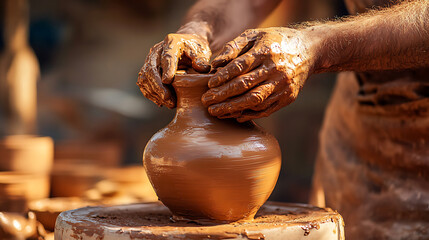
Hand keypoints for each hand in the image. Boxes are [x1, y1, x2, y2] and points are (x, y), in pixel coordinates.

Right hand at [137, 32, 210, 107]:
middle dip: (158, 86)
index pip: (167, 57)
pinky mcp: (147, 69)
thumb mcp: (201, 51)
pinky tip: (161, 102)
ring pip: (145, 77)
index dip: (166, 69)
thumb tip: (202, 68)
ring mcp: (150, 60)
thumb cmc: (195, 49)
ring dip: (155, 92)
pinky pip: (143, 82)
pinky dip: (150, 93)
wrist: (187, 46)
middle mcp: (157, 50)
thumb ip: (201, 59)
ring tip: (169, 103)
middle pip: (151, 68)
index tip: (168, 81)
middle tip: (168, 99)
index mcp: (171, 43)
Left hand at [202, 27, 318, 121]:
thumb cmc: (275, 41)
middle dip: (223, 96)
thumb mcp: (255, 35)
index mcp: (266, 51)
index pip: (240, 67)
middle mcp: (276, 69)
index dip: (223, 77)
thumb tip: (214, 64)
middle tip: (206, 102)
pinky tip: (234, 115)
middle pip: (245, 86)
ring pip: (254, 100)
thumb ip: (234, 47)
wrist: (309, 50)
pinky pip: (266, 110)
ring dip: (233, 108)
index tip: (209, 84)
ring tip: (216, 112)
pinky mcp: (288, 98)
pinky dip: (249, 114)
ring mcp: (283, 85)